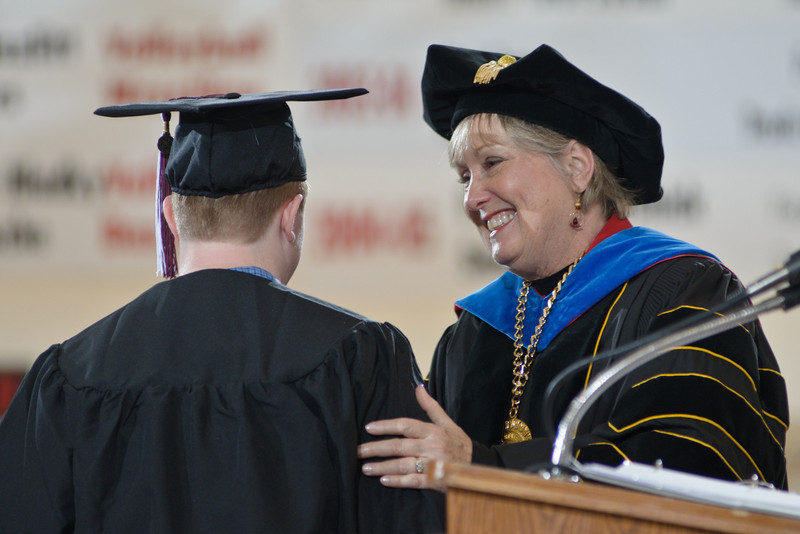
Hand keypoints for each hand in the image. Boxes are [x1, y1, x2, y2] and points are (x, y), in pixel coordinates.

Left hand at [357, 385, 471, 490]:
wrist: (479, 466)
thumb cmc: (460, 443)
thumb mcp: (448, 422)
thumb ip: (430, 406)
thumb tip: (418, 387)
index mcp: (433, 431)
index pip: (405, 425)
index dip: (386, 426)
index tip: (369, 428)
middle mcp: (432, 447)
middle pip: (399, 446)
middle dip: (376, 448)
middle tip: (357, 451)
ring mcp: (433, 465)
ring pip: (403, 465)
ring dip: (382, 466)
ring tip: (365, 468)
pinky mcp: (435, 481)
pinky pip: (413, 481)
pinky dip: (398, 481)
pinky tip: (384, 480)